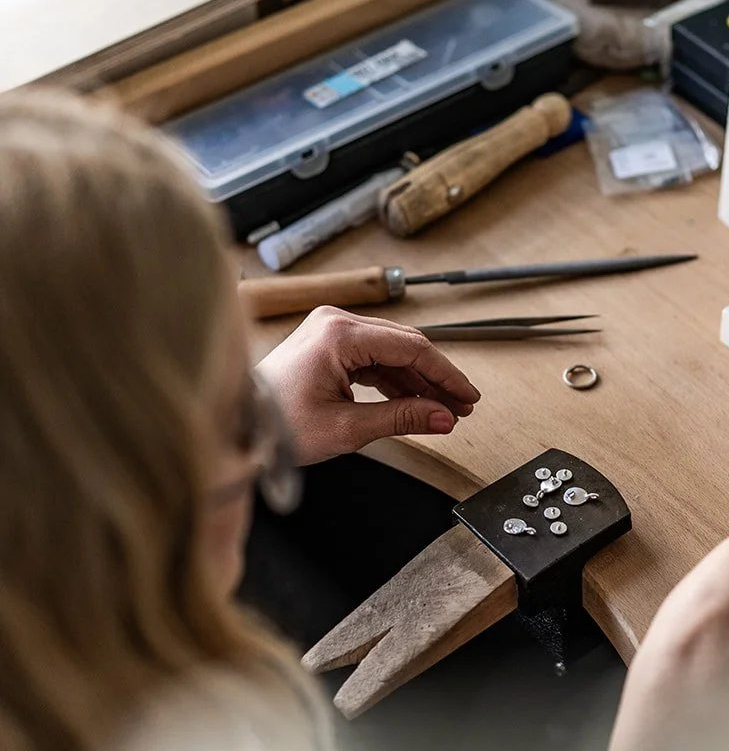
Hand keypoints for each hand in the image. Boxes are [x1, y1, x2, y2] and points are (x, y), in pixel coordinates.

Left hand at [258, 307, 480, 465]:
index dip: (446, 374)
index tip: (468, 397)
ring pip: (390, 352)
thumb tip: (443, 417)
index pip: (412, 348)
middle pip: (404, 346)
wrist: (238, 428)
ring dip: (417, 381)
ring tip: (442, 409)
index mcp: (340, 335)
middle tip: (461, 407)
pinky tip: (414, 401)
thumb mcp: (348, 427)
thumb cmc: (278, 426)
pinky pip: (371, 358)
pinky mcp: (326, 344)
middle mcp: (336, 323)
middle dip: (435, 378)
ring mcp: (330, 330)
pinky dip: (394, 380)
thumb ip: (402, 418)